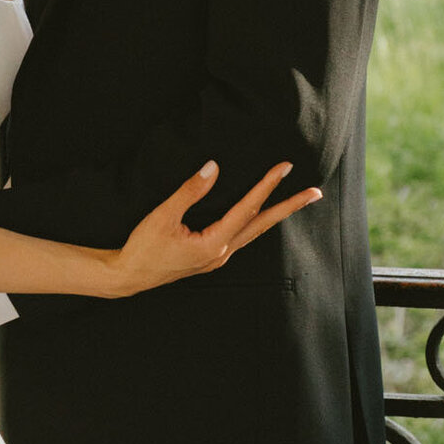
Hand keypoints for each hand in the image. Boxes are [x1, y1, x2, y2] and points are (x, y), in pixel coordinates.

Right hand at [104, 162, 320, 297]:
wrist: (128, 276)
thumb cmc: (143, 248)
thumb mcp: (162, 216)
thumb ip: (189, 191)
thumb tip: (212, 167)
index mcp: (213, 243)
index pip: (247, 208)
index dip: (267, 186)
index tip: (284, 168)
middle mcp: (222, 253)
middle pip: (262, 225)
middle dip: (289, 207)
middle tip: (315, 193)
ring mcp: (217, 258)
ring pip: (254, 232)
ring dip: (276, 215)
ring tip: (295, 201)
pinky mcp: (210, 257)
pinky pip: (242, 237)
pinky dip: (256, 222)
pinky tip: (258, 215)